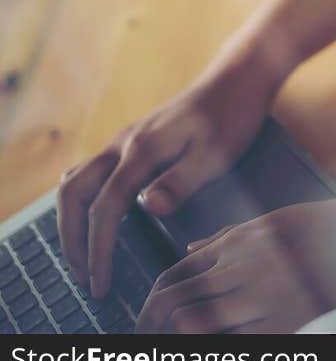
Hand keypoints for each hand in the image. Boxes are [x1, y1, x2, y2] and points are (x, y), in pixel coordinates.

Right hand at [58, 54, 274, 298]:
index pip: (105, 207)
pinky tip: (98, 217)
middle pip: (74, 193)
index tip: (100, 283)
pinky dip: (83, 199)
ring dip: (72, 219)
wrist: (238, 77)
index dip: (98, 249)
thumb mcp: (216, 154)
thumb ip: (181, 181)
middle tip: (85, 275)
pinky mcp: (133, 139)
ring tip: (85, 253)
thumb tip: (147, 207)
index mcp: (142, 149)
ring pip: (76, 179)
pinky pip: (90, 171)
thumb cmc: (231, 116)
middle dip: (72, 238)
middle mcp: (124, 142)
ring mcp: (125, 138)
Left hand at [135, 196, 335, 333]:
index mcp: (240, 243)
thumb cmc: (328, 228)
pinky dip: (216, 351)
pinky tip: (207, 355)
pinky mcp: (287, 324)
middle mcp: (245, 269)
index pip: (177, 277)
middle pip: (178, 306)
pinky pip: (238, 345)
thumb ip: (229, 238)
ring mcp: (265, 299)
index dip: (153, 304)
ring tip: (165, 353)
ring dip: (175, 344)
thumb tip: (189, 252)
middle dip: (150, 329)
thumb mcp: (273, 223)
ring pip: (198, 329)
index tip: (144, 321)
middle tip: (140, 343)